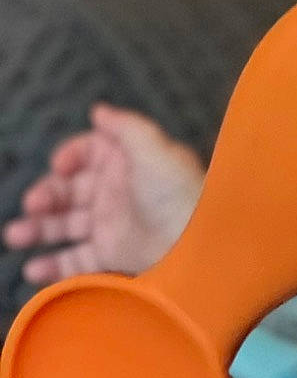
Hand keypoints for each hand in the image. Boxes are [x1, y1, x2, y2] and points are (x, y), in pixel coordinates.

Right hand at [2, 105, 204, 284]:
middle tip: (32, 206)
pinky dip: (53, 265)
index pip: (87, 153)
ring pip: (65, 225)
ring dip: (38, 229)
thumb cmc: (177, 192)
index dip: (69, 156)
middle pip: (69, 189)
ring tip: (15, 235)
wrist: (198, 242)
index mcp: (127, 162)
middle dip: (45, 195)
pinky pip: (76, 260)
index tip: (59, 166)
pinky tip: (33, 269)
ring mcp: (112, 224)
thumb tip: (99, 109)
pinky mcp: (112, 254)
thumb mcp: (154, 148)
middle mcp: (116, 191)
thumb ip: (125, 126)